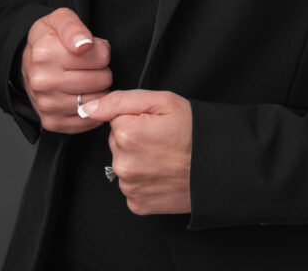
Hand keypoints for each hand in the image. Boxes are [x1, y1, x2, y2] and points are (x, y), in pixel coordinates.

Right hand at [21, 7, 111, 133]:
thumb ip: (74, 27)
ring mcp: (46, 104)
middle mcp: (42, 81)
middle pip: (100, 79)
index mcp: (45, 53)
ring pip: (96, 101)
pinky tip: (85, 96)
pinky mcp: (51, 122)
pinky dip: (93, 110)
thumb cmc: (50, 39)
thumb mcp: (60, 19)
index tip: (91, 49)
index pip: (100, 56)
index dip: (102, 51)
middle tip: (90, 66)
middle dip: (102, 71)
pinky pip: (87, 121)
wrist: (29, 62)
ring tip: (87, 80)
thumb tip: (83, 44)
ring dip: (98, 91)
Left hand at [79, 90, 192, 214]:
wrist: (219, 166)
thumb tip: (88, 108)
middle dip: (135, 138)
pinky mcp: (137, 205)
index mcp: (126, 134)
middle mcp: (123, 164)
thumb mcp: (162, 101)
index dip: (137, 118)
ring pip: (123, 164)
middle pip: (117, 142)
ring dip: (138, 160)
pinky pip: (131, 186)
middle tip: (162, 140)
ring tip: (165, 157)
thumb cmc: (194, 130)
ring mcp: (130, 187)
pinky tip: (162, 174)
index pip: (115, 120)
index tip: (156, 123)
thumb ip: (120, 101)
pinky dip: (144, 180)